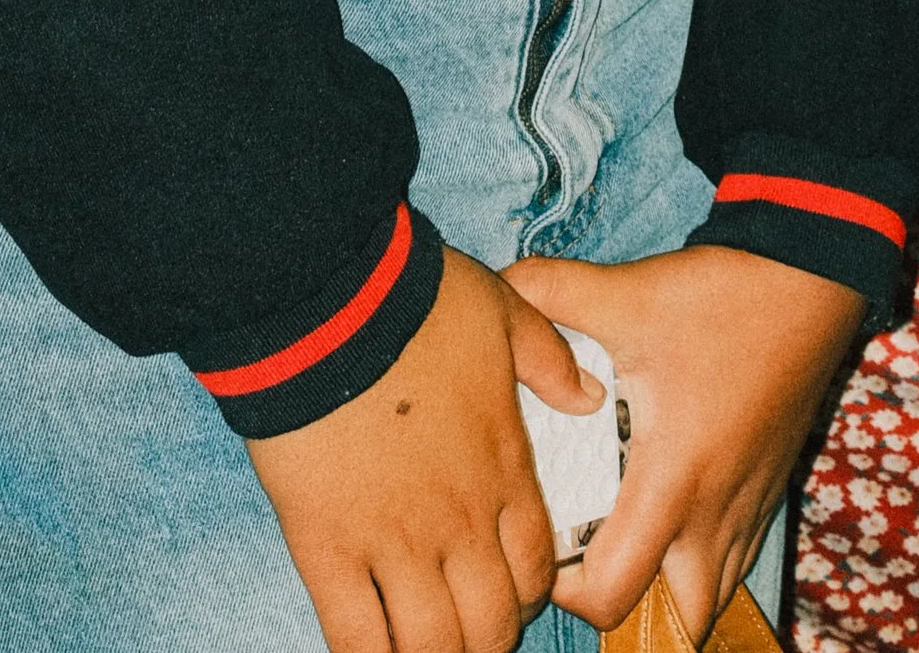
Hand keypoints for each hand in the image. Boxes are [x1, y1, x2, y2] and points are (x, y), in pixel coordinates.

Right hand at [246, 244, 588, 652]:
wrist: (328, 304)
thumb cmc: (417, 301)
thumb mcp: (504, 314)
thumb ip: (550, 360)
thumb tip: (589, 396)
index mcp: (502, 469)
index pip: (535, 566)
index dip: (530, 593)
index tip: (513, 590)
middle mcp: (458, 522)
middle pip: (490, 623)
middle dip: (486, 640)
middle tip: (469, 633)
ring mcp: (393, 542)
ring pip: (432, 644)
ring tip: (425, 650)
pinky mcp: (328, 550)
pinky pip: (356, 638)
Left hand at [502, 243, 863, 638]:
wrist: (811, 277)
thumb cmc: (721, 296)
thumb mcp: (627, 293)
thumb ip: (550, 292)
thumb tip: (500, 287)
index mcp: (671, 481)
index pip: (613, 593)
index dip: (566, 589)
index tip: (546, 541)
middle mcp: (715, 512)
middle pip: (677, 623)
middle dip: (629, 611)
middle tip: (591, 557)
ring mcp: (750, 504)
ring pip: (712, 593)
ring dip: (668, 587)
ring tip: (627, 537)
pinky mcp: (771, 487)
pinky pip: (736, 557)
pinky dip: (702, 558)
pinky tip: (673, 508)